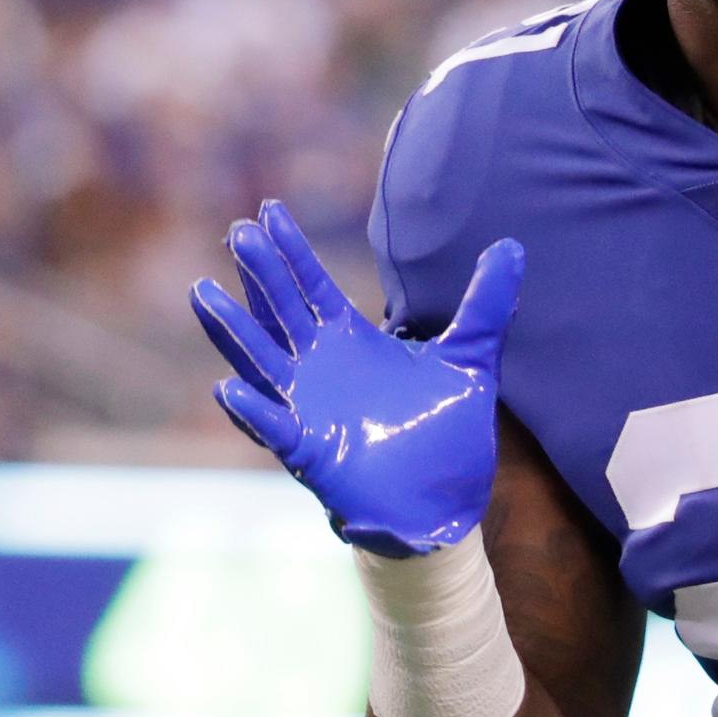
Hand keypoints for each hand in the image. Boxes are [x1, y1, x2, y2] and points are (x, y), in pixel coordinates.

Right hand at [191, 201, 520, 558]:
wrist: (445, 505)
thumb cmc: (446, 434)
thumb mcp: (471, 362)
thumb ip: (486, 306)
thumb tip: (513, 247)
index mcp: (351, 342)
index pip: (312, 286)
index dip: (291, 250)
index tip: (269, 211)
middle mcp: (319, 370)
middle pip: (280, 311)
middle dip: (260, 274)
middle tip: (240, 233)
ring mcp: (308, 410)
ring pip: (261, 362)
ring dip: (233, 331)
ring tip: (204, 294)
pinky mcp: (310, 453)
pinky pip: (274, 429)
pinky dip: (252, 411)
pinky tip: (229, 388)